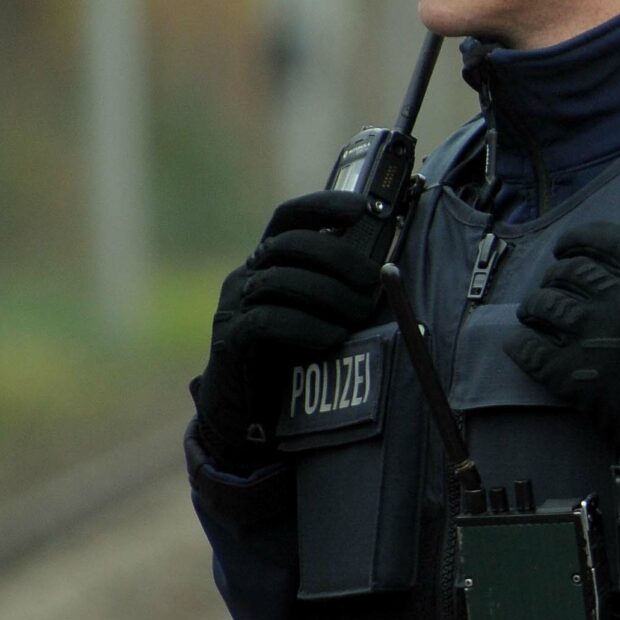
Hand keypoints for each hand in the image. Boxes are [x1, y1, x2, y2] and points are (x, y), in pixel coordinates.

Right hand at [194, 190, 383, 468]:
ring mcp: (235, 305)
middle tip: (372, 279)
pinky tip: (332, 338)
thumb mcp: (316, 315)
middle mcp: (247, 275)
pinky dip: (305, 327)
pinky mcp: (231, 339)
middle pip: (290, 245)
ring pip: (280, 281)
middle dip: (337, 256)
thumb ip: (338, 289)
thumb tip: (388, 271)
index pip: (290, 217)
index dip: (325, 206)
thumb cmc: (289, 358)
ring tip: (358, 315)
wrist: (242, 413)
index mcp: (268, 260)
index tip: (366, 208)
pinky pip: (266, 321)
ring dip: (327, 295)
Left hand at [504, 221, 619, 498]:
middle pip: (569, 271)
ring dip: (534, 307)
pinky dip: (519, 345)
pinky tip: (520, 345)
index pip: (604, 240)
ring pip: (544, 303)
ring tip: (532, 315)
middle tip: (551, 288)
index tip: (564, 248)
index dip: (577, 240)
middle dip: (554, 277)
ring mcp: (588, 334)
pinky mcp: (568, 371)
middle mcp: (615, 298)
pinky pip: (528, 348)